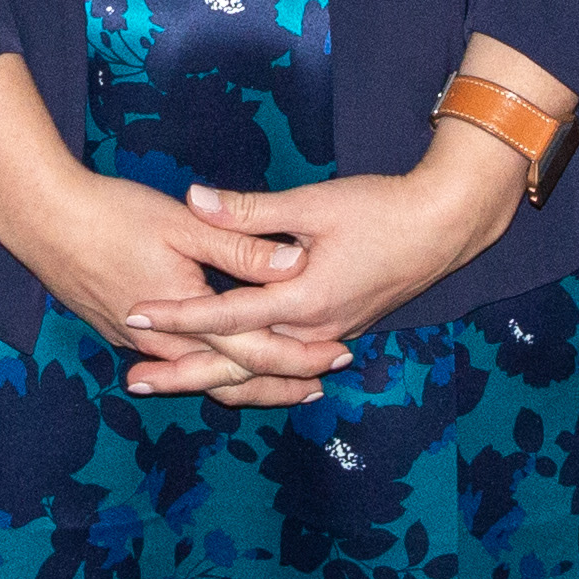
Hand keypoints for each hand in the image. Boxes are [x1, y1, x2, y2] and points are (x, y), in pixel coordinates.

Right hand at [0, 155, 337, 398]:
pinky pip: (170, 363)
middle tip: (318, 388)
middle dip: (277, 385)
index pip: (255, 351)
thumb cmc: (110, 213)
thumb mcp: (182, 223)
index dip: (299, 358)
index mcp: (187, 314)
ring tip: (278, 384)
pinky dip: (202, 369)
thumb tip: (296, 262)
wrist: (39, 220)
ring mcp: (136, 342)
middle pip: (229, 378)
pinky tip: (212, 361)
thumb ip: (239, 247)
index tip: (336, 359)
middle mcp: (163, 342)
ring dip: (240, 382)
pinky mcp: (117, 332)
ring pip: (198, 376)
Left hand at [124, 124, 526, 399]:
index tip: (135, 316)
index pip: (227, 314)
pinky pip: (284, 361)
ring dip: (214, 375)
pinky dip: (251, 369)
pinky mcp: (337, 328)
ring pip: (262, 368)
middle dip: (184, 372)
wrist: (445, 227)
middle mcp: (314, 329)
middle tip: (134, 378)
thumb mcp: (313, 204)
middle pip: (239, 362)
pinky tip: (226, 369)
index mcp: (304, 299)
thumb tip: (195, 198)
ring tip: (167, 380)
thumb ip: (251, 211)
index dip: (178, 315)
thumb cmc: (382, 209)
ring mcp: (329, 334)